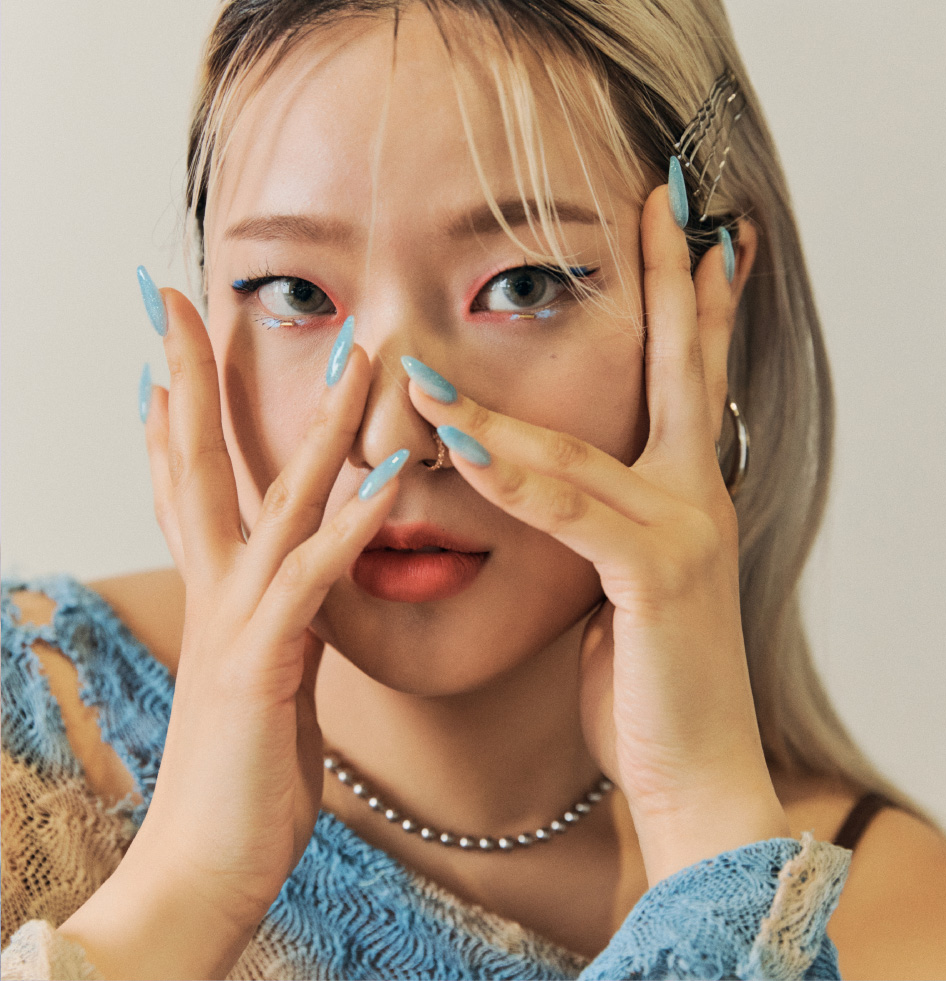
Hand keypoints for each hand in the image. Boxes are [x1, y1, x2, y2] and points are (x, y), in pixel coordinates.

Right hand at [60, 295, 405, 978]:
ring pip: (273, 499)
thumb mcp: (267, 677)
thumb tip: (304, 582)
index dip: (182, 410)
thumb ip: (284, 618)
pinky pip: (312, 578)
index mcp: (222, 593)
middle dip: (193, 376)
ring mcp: (237, 621)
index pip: (194, 480)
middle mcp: (219, 591)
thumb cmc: (246, 774)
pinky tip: (382, 480)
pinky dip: (348, 526)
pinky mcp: (264, 663)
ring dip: (312, 424)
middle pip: (203, 462)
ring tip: (349, 355)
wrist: (208, 866)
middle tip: (178, 299)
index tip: (177, 348)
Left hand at [403, 184, 787, 886]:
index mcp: (685, 496)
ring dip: (503, 403)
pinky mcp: (657, 578)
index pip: (686, 377)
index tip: (683, 238)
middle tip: (663, 203)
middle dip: (668, 282)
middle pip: (680, 367)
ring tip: (440, 360)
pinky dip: (515, 479)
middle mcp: (695, 498)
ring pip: (583, 447)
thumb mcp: (617, 590)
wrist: (695, 776)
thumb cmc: (651, 684)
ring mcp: (685, 534)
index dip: (689, 303)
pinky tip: (463, 446)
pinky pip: (572, 513)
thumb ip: (589, 527)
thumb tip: (545, 491)